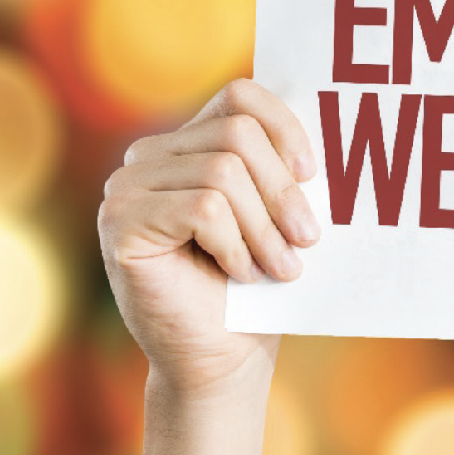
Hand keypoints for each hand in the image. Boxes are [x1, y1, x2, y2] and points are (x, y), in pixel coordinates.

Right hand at [98, 78, 319, 397]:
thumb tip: (333, 122)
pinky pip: (203, 209)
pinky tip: (239, 274)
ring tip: (280, 268)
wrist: (222, 358)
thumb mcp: (277, 215)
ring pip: (223, 173)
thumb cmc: (258, 287)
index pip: (240, 96)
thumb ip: (284, 168)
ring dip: (265, 228)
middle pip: (237, 135)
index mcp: (187, 144)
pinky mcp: (120, 224)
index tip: (314, 175)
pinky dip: (235, 244)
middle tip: (307, 239)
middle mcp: (147, 157)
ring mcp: (125, 188)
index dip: (285, 127)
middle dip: (284, 191)